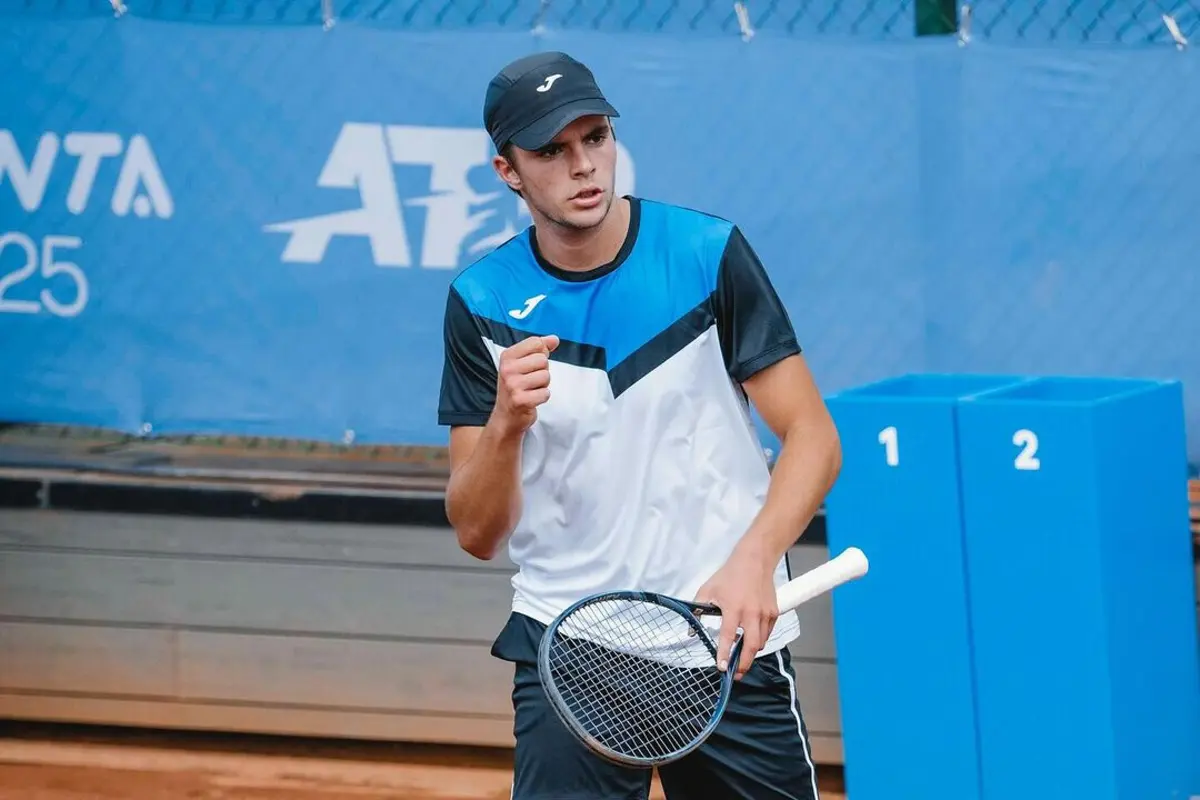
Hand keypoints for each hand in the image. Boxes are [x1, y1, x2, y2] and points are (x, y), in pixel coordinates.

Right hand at [494, 334, 559, 435]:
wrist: (506, 415)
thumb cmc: (517, 385)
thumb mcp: (523, 363)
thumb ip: (540, 348)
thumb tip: (554, 339)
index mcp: (507, 356)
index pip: (536, 343)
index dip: (541, 353)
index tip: (531, 364)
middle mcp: (507, 369)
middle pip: (543, 360)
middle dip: (542, 371)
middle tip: (530, 380)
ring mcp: (512, 385)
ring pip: (546, 376)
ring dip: (543, 385)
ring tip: (531, 389)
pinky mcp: (520, 400)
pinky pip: (546, 393)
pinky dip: (542, 397)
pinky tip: (532, 399)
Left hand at [693, 550, 778, 679]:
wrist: (755, 560)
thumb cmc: (730, 575)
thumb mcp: (708, 590)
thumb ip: (698, 609)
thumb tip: (691, 629)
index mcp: (734, 608)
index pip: (728, 637)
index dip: (724, 654)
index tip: (721, 667)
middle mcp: (751, 613)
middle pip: (751, 647)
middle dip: (744, 664)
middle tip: (736, 674)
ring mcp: (765, 614)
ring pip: (760, 643)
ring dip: (751, 652)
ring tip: (741, 656)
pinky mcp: (774, 613)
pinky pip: (767, 634)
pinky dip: (759, 640)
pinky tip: (751, 638)